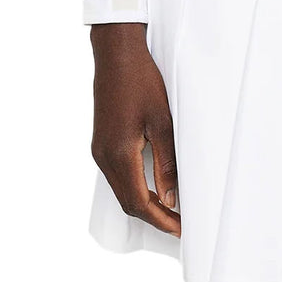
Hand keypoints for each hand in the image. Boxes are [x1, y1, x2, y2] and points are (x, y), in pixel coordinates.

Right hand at [90, 22, 180, 235]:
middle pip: (128, 202)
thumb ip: (166, 161)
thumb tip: (171, 198)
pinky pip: (117, 175)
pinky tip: (153, 185)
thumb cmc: (142, 81)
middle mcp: (104, 156)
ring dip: (144, 203)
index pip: (139, 202)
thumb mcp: (162, 120)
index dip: (161, 220)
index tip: (182, 228)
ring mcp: (99, 150)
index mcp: (118, 153)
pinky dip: (135, 187)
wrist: (116, 53)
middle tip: (180, 224)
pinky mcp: (101, 142)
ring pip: (121, 190)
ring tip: (171, 209)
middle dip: (154, 217)